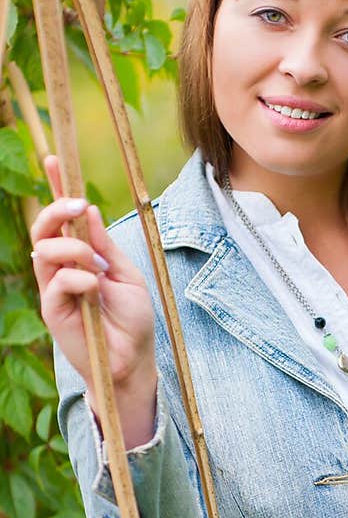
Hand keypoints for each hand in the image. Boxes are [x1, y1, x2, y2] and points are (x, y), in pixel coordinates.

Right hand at [30, 154, 156, 395]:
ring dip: (72, 248)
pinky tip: (94, 288)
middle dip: (57, 209)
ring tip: (94, 262)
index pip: (64, 218)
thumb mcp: (127, 274)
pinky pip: (57, 282)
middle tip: (78, 206)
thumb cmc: (133, 320)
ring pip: (44, 250)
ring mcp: (55, 287)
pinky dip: (78, 278)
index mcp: (82, 254)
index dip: (58, 187)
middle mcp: (64, 267)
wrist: (134, 359)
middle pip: (44, 227)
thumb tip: (91, 212)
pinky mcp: (53, 309)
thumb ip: (106, 246)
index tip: (54, 158)